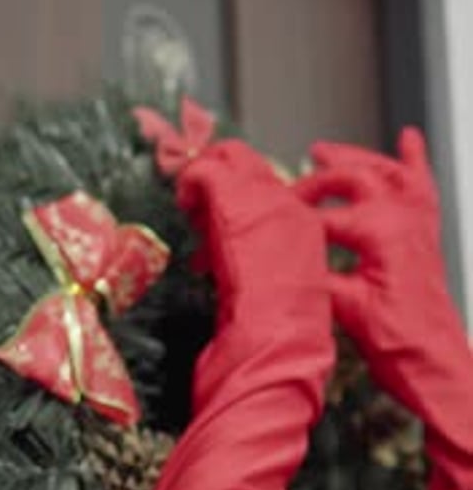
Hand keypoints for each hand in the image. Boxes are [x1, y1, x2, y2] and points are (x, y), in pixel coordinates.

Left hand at [178, 139, 328, 329]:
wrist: (276, 330)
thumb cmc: (277, 324)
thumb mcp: (278, 287)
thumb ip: (261, 260)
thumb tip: (237, 255)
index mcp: (305, 225)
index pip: (269, 190)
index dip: (241, 201)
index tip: (219, 223)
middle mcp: (288, 203)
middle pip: (250, 163)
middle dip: (221, 177)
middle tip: (199, 202)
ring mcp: (261, 195)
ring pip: (228, 158)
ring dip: (204, 180)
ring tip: (191, 209)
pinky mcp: (233, 196)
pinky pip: (204, 170)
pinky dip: (188, 181)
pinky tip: (183, 201)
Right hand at [295, 128, 472, 489]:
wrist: (436, 365)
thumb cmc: (400, 344)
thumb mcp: (346, 311)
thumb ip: (315, 277)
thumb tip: (283, 262)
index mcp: (382, 232)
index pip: (322, 218)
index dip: (288, 224)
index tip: (262, 231)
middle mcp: (405, 219)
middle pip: (353, 179)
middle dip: (316, 180)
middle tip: (287, 191)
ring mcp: (419, 226)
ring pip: (388, 173)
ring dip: (357, 158)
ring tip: (324, 150)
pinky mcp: (425, 238)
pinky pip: (423, 188)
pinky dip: (415, 162)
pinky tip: (409, 141)